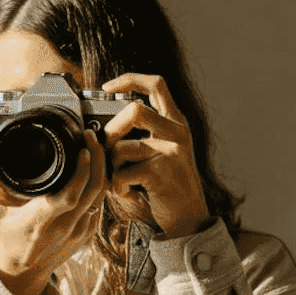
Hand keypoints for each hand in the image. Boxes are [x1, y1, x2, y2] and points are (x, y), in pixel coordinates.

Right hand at [0, 129, 107, 294]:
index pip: (68, 197)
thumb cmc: (9, 234)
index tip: (82, 151)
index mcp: (39, 222)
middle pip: (91, 190)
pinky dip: (99, 182)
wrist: (25, 268)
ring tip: (94, 146)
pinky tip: (95, 168)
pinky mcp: (88, 232)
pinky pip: (100, 203)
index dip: (80, 173)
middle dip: (96, 159)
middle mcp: (62, 228)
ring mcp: (78, 231)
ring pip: (100, 195)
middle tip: (90, 138)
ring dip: (101, 168)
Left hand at [101, 73, 209, 238]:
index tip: (106, 88)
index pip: (156, 84)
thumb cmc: (169, 181)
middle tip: (108, 146)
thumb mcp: (166, 147)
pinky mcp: (161, 175)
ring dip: (112, 165)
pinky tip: (126, 191)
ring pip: (122, 147)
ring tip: (119, 177)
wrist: (189, 215)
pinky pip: (122, 174)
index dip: (129, 79)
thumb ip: (147, 129)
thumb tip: (106, 121)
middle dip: (111, 129)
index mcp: (176, 121)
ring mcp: (171, 152)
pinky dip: (117, 186)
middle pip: (134, 110)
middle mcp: (177, 132)